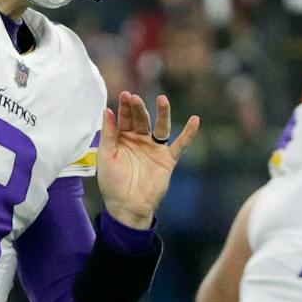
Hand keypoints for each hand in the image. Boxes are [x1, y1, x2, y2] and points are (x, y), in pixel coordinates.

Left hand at [96, 91, 197, 229]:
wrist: (127, 206)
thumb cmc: (112, 182)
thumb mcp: (106, 155)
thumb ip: (108, 133)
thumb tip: (107, 110)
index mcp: (123, 137)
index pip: (125, 117)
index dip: (125, 107)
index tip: (125, 95)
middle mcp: (140, 140)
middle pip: (142, 119)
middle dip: (138, 108)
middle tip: (135, 98)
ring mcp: (154, 148)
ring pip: (161, 127)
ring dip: (163, 113)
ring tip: (163, 99)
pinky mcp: (167, 159)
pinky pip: (180, 145)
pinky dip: (189, 134)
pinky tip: (196, 120)